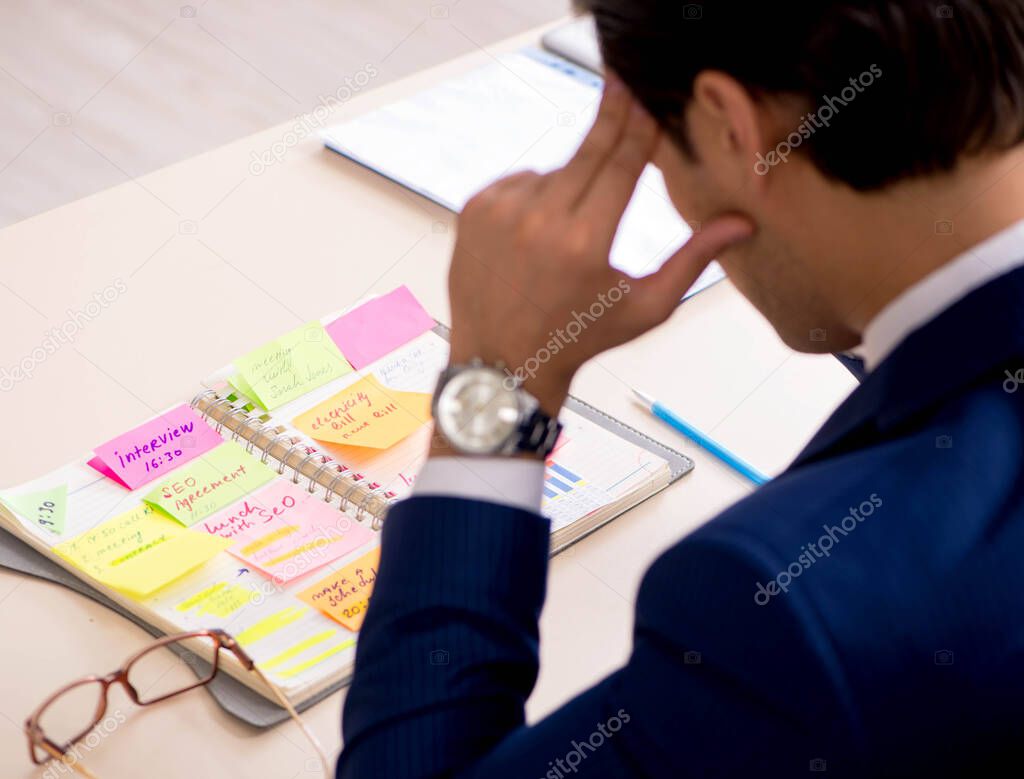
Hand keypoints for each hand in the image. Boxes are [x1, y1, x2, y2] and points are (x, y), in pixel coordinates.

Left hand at [446, 75, 753, 414]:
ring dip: (571, 184)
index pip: (622, 163)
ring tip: (565, 236)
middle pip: (588, 151)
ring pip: (554, 170)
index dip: (639, 125)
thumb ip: (694, 260)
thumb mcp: (644, 308)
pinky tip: (537, 231)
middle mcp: (538, 221)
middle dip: (612, 116)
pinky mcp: (475, 210)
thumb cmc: (579, 338)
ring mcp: (501, 212)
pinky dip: (535, 194)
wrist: (502, 361)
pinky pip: (520, 181)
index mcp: (584, 243)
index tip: (648, 96)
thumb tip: (742, 224)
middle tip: (624, 79)